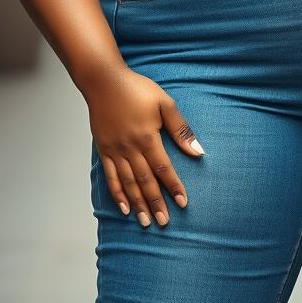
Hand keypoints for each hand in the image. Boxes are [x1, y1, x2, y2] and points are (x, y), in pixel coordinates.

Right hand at [84, 65, 203, 228]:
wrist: (103, 80)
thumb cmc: (136, 88)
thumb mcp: (164, 103)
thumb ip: (180, 128)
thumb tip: (198, 151)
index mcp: (147, 137)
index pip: (163, 168)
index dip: (174, 187)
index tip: (183, 203)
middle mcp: (130, 148)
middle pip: (145, 181)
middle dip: (156, 203)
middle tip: (164, 222)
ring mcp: (114, 150)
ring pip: (128, 183)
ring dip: (138, 204)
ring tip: (146, 222)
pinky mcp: (103, 149)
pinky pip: (110, 176)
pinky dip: (117, 194)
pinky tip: (124, 208)